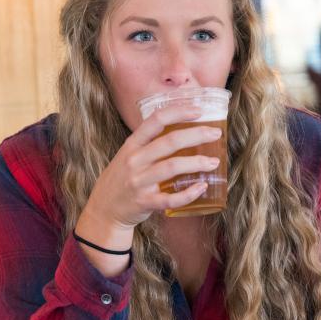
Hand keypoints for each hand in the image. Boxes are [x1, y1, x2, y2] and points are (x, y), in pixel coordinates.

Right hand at [81, 104, 221, 231]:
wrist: (104, 209)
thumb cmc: (123, 178)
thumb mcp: (129, 155)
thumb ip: (150, 143)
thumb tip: (183, 129)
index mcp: (132, 145)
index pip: (156, 120)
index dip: (179, 112)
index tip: (199, 110)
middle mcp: (135, 160)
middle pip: (169, 142)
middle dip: (196, 135)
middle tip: (215, 134)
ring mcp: (139, 182)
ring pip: (172, 167)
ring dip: (197, 163)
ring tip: (214, 162)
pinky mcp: (145, 202)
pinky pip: (170, 198)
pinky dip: (189, 193)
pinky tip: (202, 187)